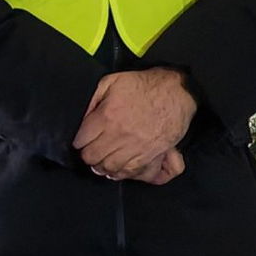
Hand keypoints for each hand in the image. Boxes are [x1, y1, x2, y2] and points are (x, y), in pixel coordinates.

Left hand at [76, 69, 196, 180]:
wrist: (176, 91)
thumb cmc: (142, 85)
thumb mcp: (110, 82)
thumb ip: (92, 99)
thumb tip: (81, 117)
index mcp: (107, 116)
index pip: (82, 140)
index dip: (79, 141)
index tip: (81, 141)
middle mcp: (120, 134)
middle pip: (93, 156)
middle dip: (88, 155)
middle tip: (89, 152)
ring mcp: (137, 146)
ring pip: (110, 166)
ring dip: (102, 166)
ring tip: (100, 163)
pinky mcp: (152, 153)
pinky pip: (132, 171)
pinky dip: (121, 174)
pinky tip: (116, 171)